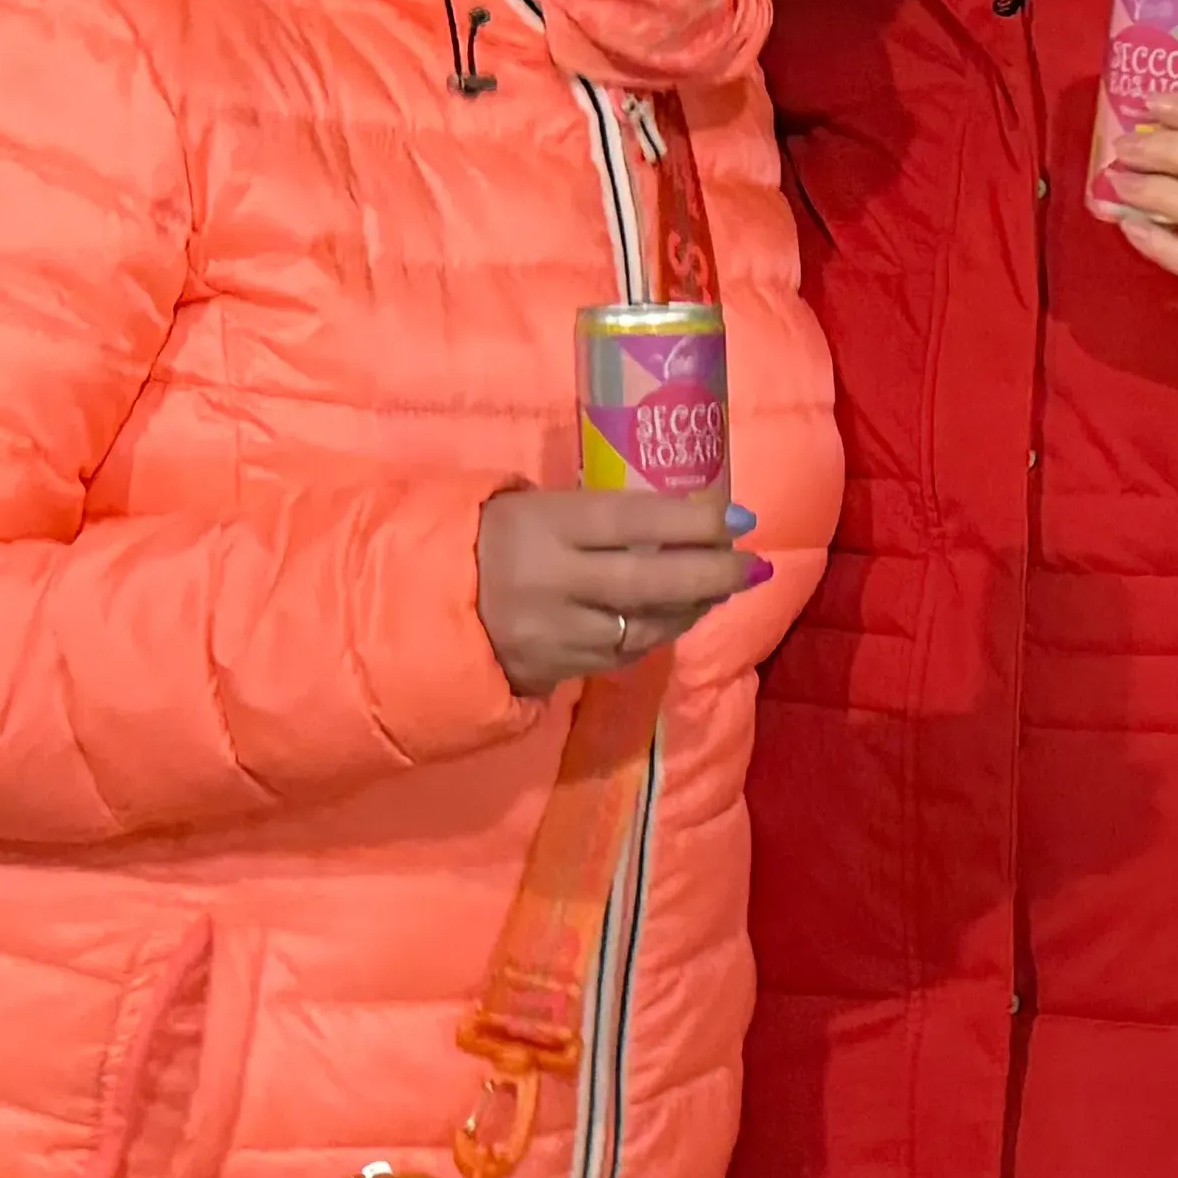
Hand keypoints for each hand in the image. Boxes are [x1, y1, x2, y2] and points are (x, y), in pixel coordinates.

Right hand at [475, 487, 757, 697]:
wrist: (421, 611)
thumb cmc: (481, 540)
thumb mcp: (524, 506)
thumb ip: (589, 512)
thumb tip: (673, 514)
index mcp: (542, 527)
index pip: (632, 521)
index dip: (691, 520)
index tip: (738, 517)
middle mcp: (552, 583)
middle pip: (651, 580)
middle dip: (713, 573)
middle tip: (756, 565)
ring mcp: (556, 635)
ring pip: (645, 625)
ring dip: (693, 607)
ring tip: (724, 588)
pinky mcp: (556, 671)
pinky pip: (623, 653)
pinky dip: (657, 633)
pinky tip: (679, 615)